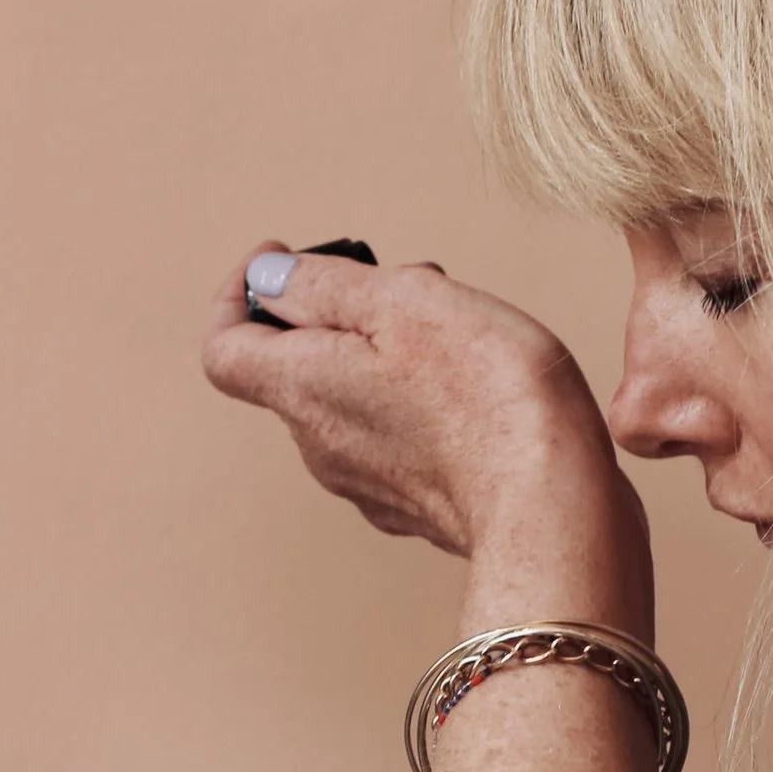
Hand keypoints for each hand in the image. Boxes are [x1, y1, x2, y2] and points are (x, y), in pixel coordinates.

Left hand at [202, 243, 651, 622]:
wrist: (549, 505)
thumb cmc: (486, 399)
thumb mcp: (402, 301)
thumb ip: (325, 286)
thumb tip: (270, 279)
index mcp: (303, 390)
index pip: (224, 350)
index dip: (235, 298)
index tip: (278, 266)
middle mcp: (320, 446)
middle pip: (296, 369)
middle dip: (336, 316)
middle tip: (402, 285)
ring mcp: (365, 484)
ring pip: (351, 401)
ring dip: (384, 356)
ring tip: (453, 330)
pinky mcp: (414, 505)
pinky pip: (394, 439)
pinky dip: (417, 402)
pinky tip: (472, 388)